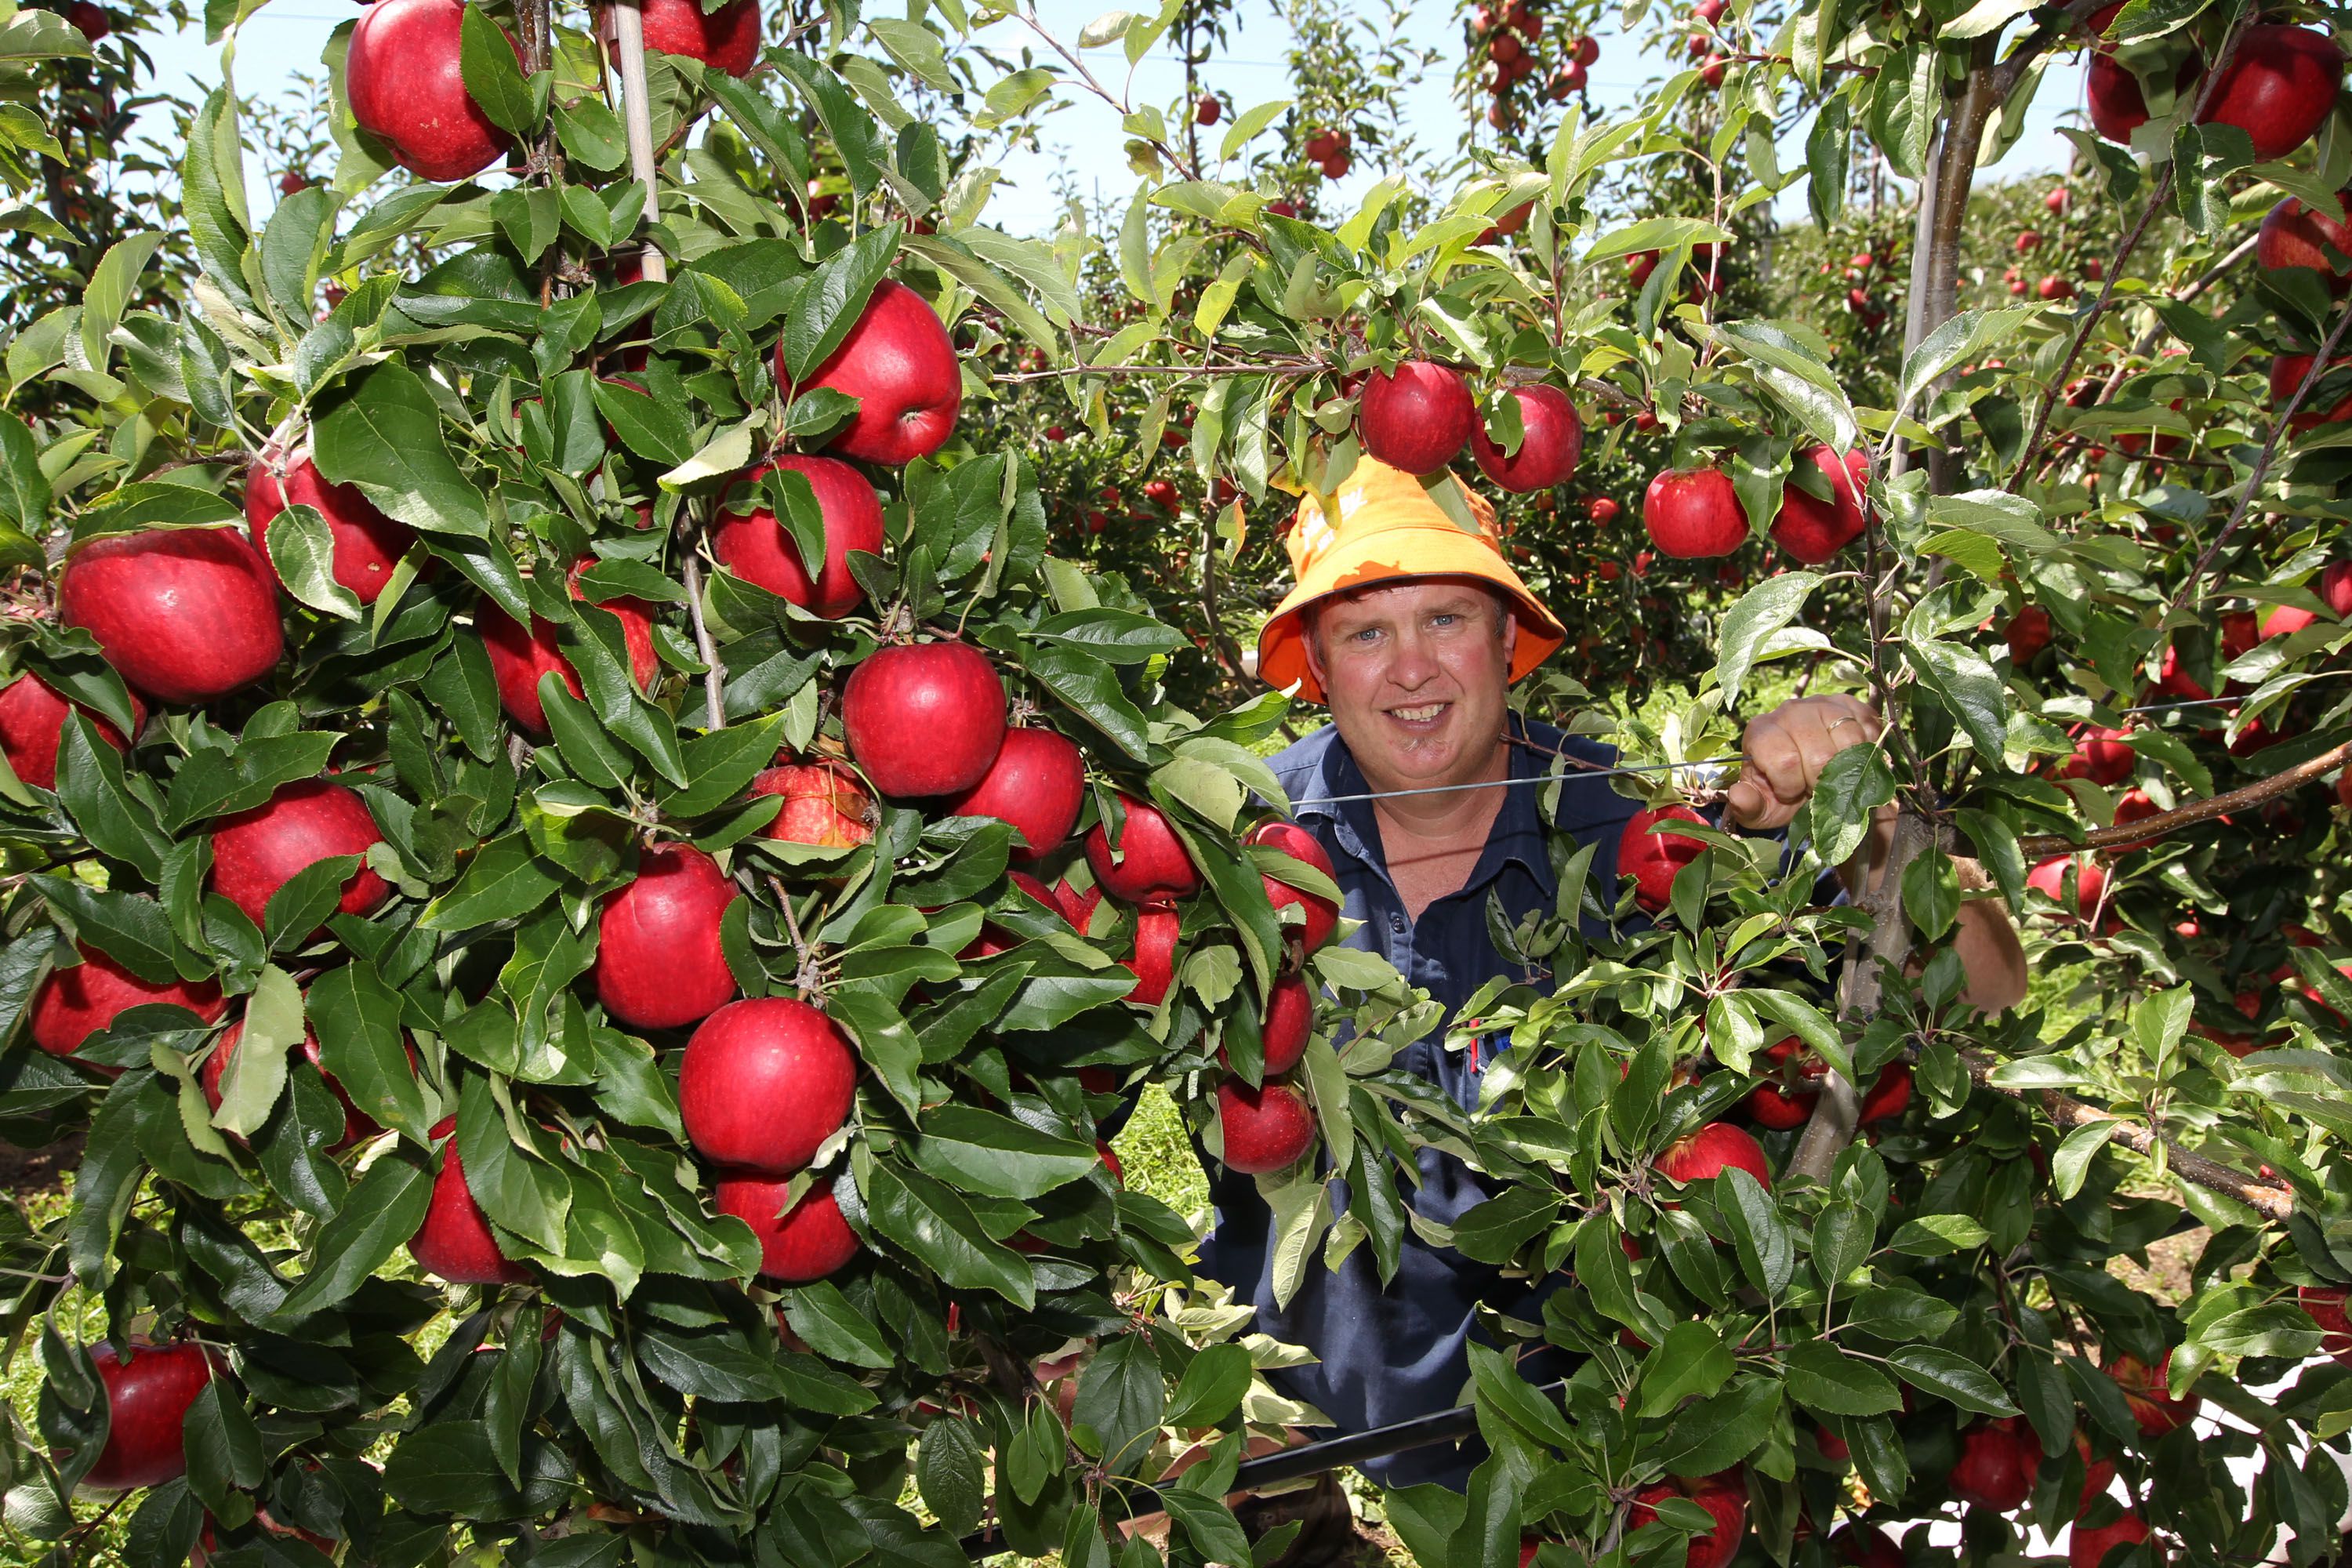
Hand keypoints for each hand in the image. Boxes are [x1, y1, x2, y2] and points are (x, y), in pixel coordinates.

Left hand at [1724, 695, 1881, 831]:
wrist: (1812, 781)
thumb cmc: (1782, 795)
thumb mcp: (1762, 807)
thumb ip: (1748, 806)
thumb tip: (1738, 796)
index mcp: (1761, 731)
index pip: (1785, 761)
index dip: (1792, 786)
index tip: (1791, 792)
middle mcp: (1789, 710)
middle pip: (1819, 754)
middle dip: (1820, 782)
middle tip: (1814, 787)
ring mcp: (1821, 703)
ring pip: (1848, 741)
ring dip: (1844, 768)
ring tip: (1831, 774)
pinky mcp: (1849, 704)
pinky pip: (1868, 730)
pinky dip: (1865, 752)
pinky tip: (1849, 760)